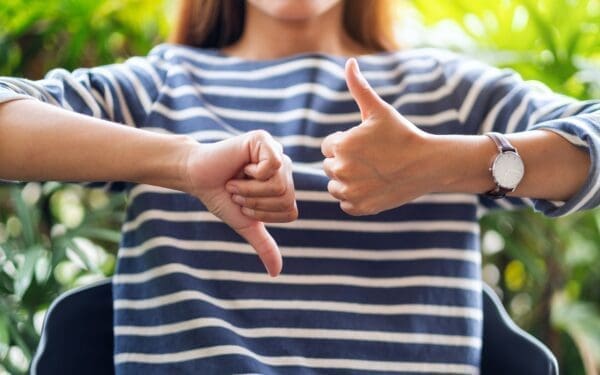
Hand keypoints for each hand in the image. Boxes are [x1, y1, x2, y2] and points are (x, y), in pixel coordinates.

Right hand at [184, 130, 296, 276]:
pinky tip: (241, 166)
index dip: (264, 214)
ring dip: (250, 189)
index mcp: (285, 186)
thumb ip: (264, 245)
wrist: (197, 178)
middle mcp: (285, 168)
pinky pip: (273, 165)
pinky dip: (252, 174)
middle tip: (238, 191)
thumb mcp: (245, 223)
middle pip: (286, 198)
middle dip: (255, 202)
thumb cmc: (221, 198)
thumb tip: (276, 273)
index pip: (291, 212)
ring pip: (280, 185)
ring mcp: (276, 152)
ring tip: (236, 180)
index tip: (244, 204)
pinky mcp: (264, 139)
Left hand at [321, 58, 441, 215]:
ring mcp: (350, 192)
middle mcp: (341, 170)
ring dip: (347, 181)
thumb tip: (349, 62)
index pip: (329, 146)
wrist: (428, 165)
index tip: (367, 144)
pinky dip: (356, 198)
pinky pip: (346, 203)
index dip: (347, 143)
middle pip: (330, 166)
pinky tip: (373, 186)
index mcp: (341, 145)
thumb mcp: (379, 110)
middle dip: (346, 161)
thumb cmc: (402, 134)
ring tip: (372, 173)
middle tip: (372, 159)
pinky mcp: (360, 208)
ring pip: (335, 186)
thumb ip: (359, 87)